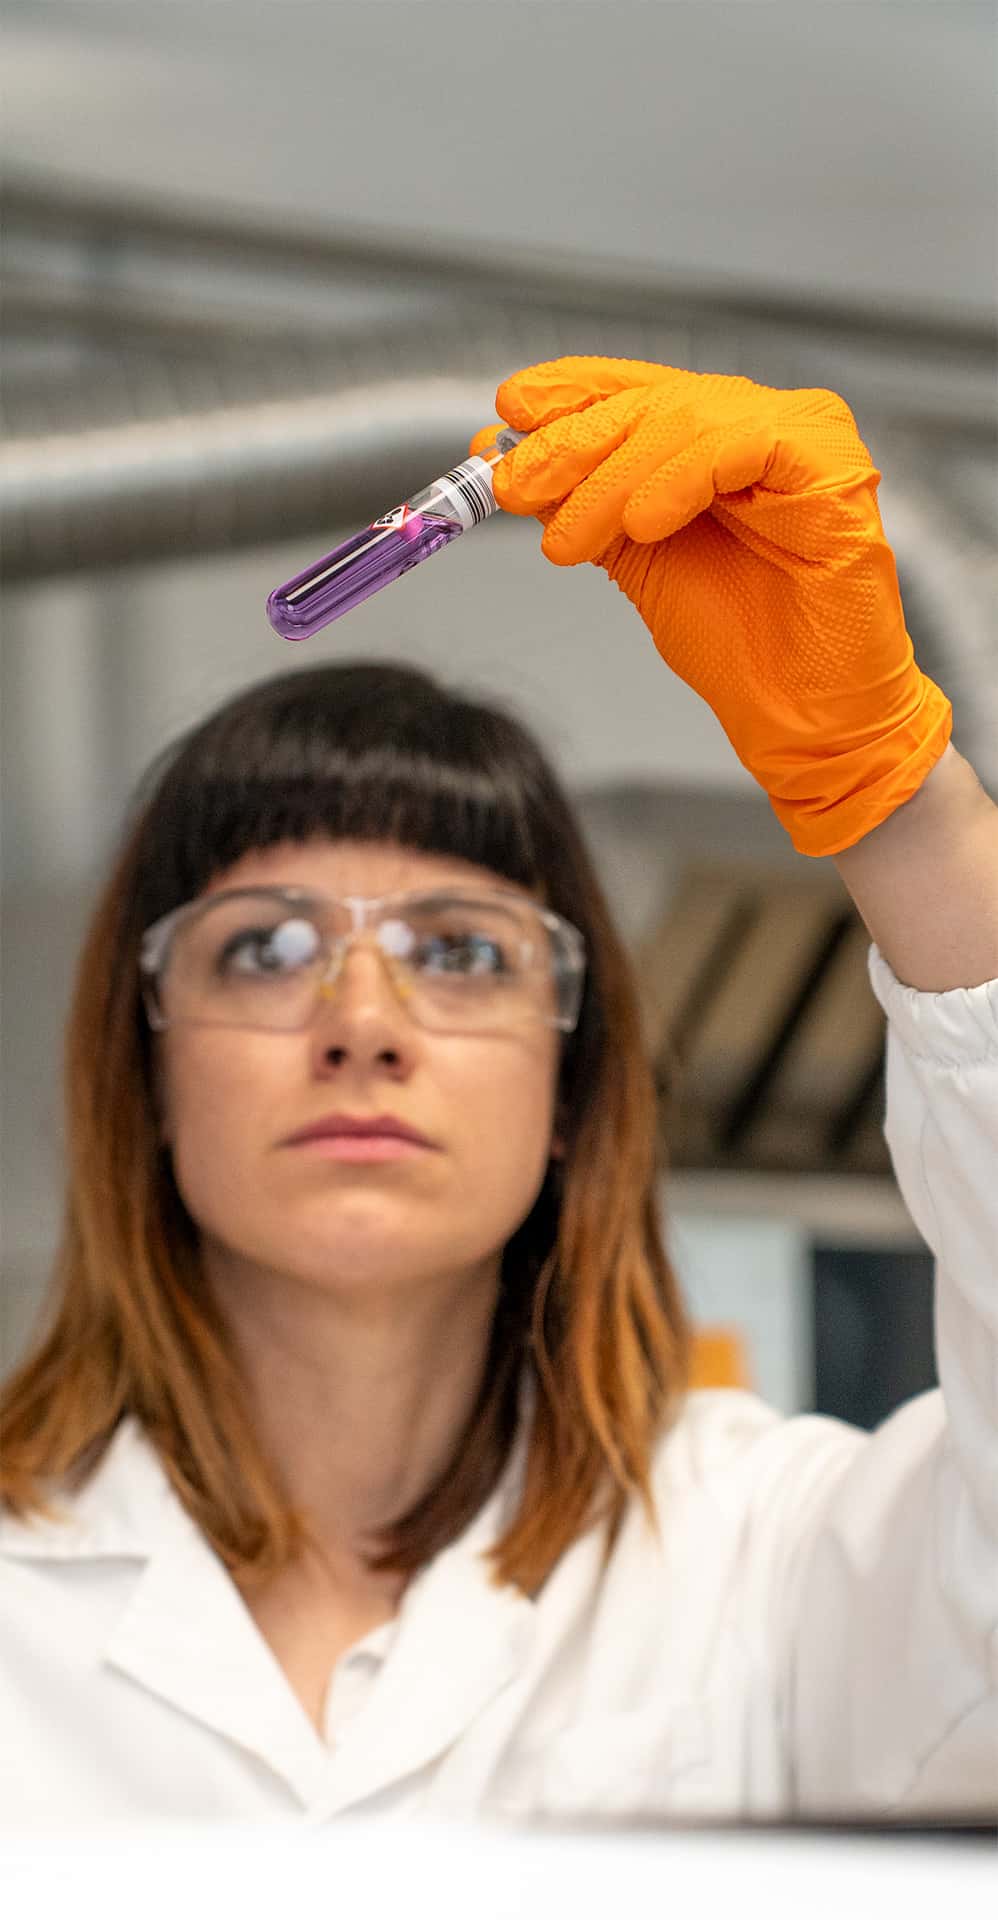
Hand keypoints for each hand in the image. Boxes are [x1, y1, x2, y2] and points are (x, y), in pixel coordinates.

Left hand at [472, 357, 951, 856]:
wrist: (801, 716)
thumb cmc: (739, 645)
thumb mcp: (636, 561)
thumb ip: (584, 505)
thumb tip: (508, 462)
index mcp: (718, 437)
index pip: (636, 388)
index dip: (571, 392)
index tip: (509, 412)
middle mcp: (762, 424)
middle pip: (652, 402)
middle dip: (572, 444)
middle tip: (515, 484)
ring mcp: (803, 438)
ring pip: (686, 420)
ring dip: (611, 480)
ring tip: (570, 539)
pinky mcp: (832, 466)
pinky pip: (740, 447)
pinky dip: (678, 481)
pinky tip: (642, 525)